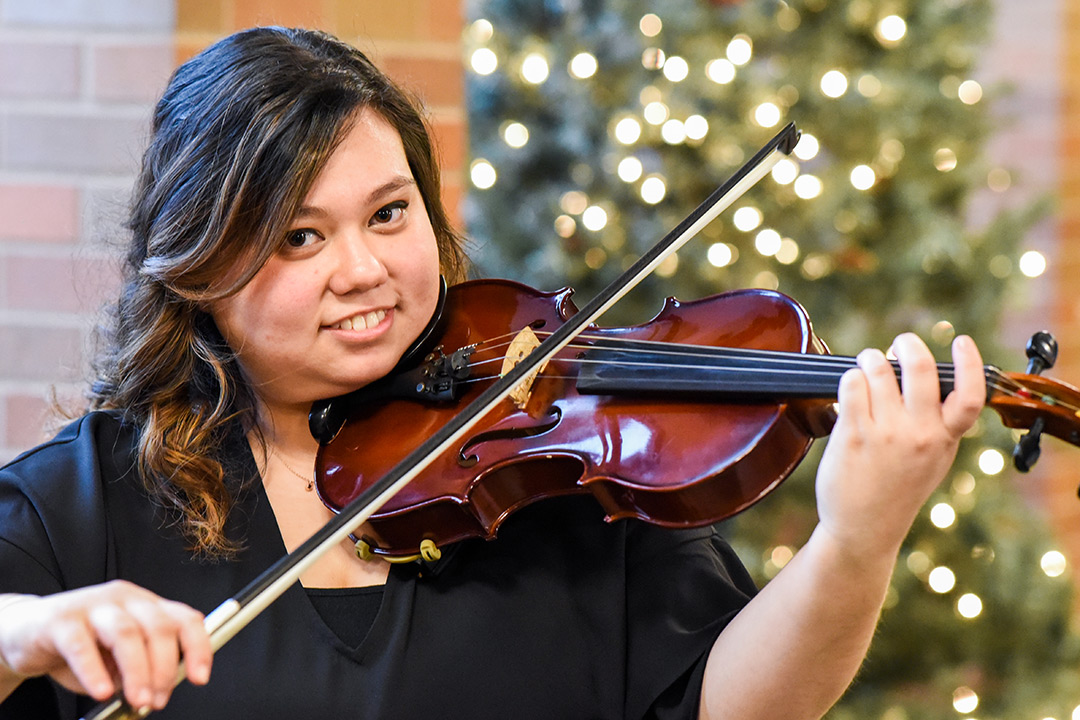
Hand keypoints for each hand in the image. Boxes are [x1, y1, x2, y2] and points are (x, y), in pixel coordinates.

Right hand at [0, 581, 211, 710]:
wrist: (25, 631)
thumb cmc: (79, 645)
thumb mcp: (117, 658)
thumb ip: (139, 667)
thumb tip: (156, 691)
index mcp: (146, 605)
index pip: (184, 619)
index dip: (198, 647)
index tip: (201, 677)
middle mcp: (125, 599)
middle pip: (158, 627)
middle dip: (164, 668)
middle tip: (158, 699)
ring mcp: (94, 605)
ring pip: (126, 634)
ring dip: (138, 672)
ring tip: (138, 699)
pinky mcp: (62, 619)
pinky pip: (82, 645)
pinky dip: (95, 671)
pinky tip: (101, 691)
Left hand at [814, 333, 984, 559]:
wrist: (864, 529)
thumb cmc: (897, 490)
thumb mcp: (933, 460)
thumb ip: (938, 424)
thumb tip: (926, 375)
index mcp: (945, 439)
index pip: (970, 396)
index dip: (970, 363)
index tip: (961, 341)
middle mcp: (919, 434)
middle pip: (920, 369)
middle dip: (908, 345)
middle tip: (901, 342)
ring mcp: (885, 433)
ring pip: (879, 370)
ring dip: (872, 358)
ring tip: (869, 362)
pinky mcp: (853, 434)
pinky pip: (852, 386)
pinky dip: (851, 377)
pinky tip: (851, 384)